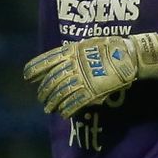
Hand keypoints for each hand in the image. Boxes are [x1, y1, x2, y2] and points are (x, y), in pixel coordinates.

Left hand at [22, 32, 157, 118]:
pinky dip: (67, 109)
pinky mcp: (92, 91)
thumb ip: (72, 53)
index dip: (35, 69)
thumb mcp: (87, 44)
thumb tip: (59, 60)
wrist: (130, 56)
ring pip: (60, 93)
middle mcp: (73, 65)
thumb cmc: (111, 47)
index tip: (27, 76)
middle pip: (52, 80)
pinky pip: (75, 102)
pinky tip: (63, 113)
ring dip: (52, 102)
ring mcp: (82, 79)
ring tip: (49, 108)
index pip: (47, 60)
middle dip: (44, 91)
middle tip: (42, 98)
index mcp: (71, 52)